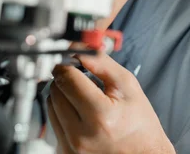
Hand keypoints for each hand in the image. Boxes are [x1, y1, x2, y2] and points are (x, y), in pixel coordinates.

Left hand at [48, 52, 174, 153]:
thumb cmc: (139, 123)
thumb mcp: (127, 85)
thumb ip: (101, 63)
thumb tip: (78, 47)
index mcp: (100, 115)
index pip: (67, 78)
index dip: (69, 64)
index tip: (72, 59)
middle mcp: (81, 135)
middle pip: (55, 91)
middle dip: (67, 79)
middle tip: (83, 79)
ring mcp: (71, 147)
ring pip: (50, 105)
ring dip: (63, 95)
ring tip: (85, 98)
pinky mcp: (64, 152)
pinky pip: (53, 122)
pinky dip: (63, 112)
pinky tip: (81, 113)